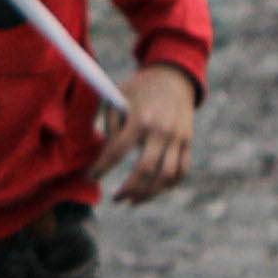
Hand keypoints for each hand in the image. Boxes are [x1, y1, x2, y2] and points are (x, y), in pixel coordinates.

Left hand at [104, 62, 201, 205]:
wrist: (173, 77)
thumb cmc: (139, 88)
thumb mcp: (118, 97)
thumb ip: (111, 125)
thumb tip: (106, 155)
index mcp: (140, 118)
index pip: (117, 151)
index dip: (101, 168)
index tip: (90, 177)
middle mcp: (161, 131)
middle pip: (145, 170)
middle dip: (128, 190)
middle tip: (115, 198)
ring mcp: (178, 138)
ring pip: (167, 176)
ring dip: (149, 194)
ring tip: (133, 201)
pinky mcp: (187, 142)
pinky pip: (181, 171)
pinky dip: (168, 185)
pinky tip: (153, 190)